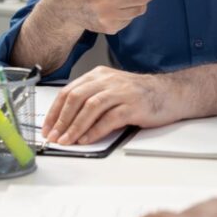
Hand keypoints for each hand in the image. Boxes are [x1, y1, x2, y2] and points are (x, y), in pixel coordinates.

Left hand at [42, 67, 179, 145]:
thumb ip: (91, 100)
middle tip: (53, 136)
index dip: (55, 111)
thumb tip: (66, 122)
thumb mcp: (111, 90)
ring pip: (90, 107)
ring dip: (75, 127)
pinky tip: (86, 139)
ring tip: (66, 141)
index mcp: (98, 75)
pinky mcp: (133, 105)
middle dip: (61, 120)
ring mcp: (121, 92)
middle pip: (76, 98)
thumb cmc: (138, 95)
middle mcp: (108, 80)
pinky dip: (95, 130)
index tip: (47, 127)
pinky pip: (109, 118)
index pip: (69, 91)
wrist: (169, 93)